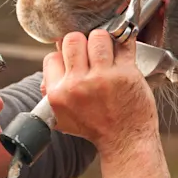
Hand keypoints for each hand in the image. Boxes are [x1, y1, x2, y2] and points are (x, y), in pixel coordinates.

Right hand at [41, 29, 157, 152]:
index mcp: (58, 94)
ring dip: (103, 40)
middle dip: (82, 42)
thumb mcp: (63, 118)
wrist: (125, 141)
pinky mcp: (125, 73)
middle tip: (90, 52)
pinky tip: (123, 45)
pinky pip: (123, 43)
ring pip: (97, 36)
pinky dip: (124, 40)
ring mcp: (102, 77)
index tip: (75, 60)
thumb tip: (52, 65)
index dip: (64, 56)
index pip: (52, 57)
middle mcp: (78, 84)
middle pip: (73, 40)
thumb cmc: (97, 128)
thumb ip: (51, 92)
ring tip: (107, 50)